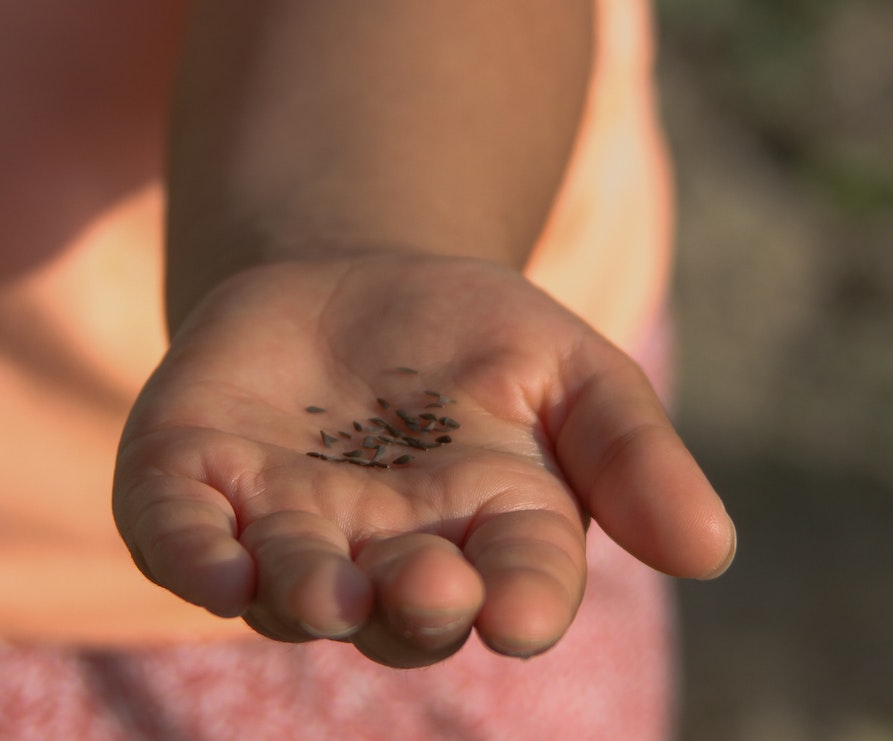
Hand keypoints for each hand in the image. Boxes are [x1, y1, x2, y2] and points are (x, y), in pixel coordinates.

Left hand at [113, 255, 734, 667]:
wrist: (354, 279)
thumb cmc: (478, 338)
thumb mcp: (573, 369)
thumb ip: (633, 453)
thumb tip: (711, 551)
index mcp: (491, 533)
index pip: (520, 583)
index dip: (523, 602)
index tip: (523, 612)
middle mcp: (390, 556)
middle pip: (405, 612)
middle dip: (417, 610)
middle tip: (429, 588)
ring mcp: (288, 528)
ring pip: (293, 592)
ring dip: (307, 597)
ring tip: (327, 590)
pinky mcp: (197, 486)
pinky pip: (182, 538)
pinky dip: (191, 557)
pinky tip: (210, 564)